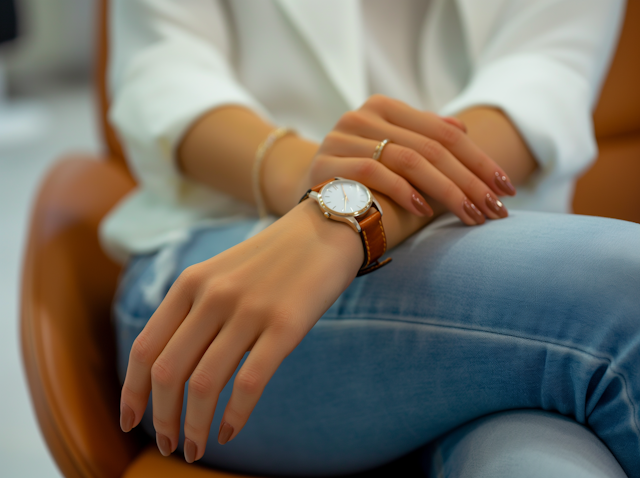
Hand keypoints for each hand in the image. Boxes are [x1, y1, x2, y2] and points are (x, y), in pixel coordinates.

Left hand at [119, 201, 362, 462]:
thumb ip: (192, 311)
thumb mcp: (220, 273)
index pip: (144, 347)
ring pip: (204, 384)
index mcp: (190, 283)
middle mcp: (213, 295)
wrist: (325, 229)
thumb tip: (169, 369)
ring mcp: (249, 310)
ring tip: (196, 447)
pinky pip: (249, 384)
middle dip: (161, 419)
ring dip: (193, 427)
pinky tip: (231, 430)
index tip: (129, 421)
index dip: (131, 392)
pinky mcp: (285, 326)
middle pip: (167, 372)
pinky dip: (234, 416)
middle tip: (167, 444)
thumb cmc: (271, 259)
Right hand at [302, 95, 515, 225]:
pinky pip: (373, 174)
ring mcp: (342, 137)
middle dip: (470, 180)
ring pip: (408, 159)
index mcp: (384, 107)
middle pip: (431, 147)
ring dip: (446, 191)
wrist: (315, 199)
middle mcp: (362, 116)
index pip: (443, 132)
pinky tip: (425, 212)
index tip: (506, 187)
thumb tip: (464, 130)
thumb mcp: (395, 154)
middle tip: (495, 208)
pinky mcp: (326, 163)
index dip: (479, 160)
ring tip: (470, 214)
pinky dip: (403, 192)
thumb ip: (424, 139)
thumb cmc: (362, 181)